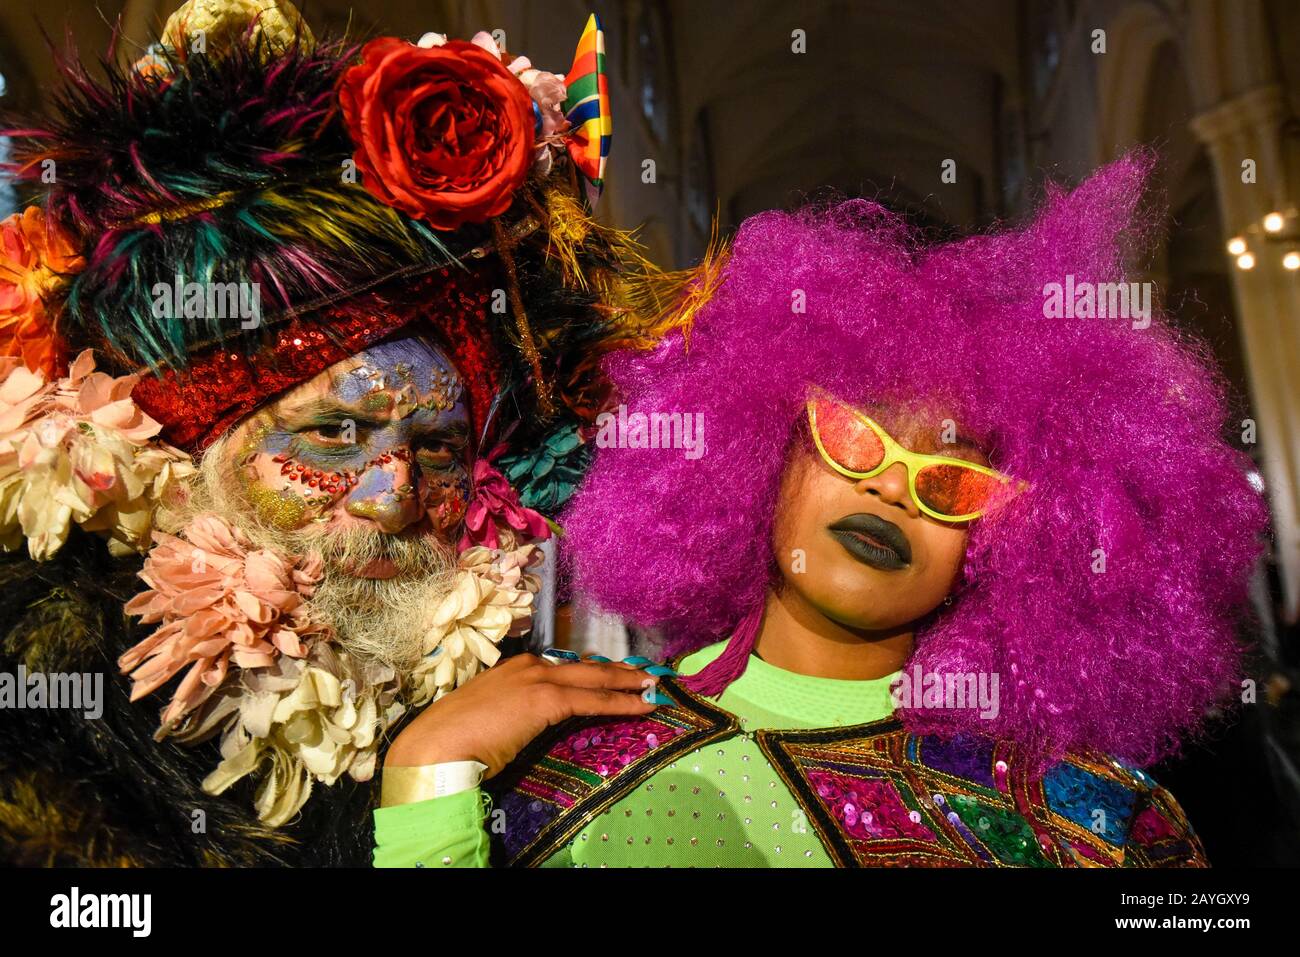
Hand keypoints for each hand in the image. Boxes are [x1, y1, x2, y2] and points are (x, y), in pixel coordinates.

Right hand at [384, 653, 665, 777]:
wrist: (435, 745)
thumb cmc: (454, 739)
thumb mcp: (488, 715)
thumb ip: (512, 711)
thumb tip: (528, 720)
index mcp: (514, 667)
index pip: (565, 666)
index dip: (593, 671)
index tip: (615, 672)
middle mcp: (529, 665)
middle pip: (586, 666)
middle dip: (620, 670)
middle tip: (648, 673)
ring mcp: (538, 679)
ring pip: (595, 678)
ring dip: (629, 682)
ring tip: (655, 686)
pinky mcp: (546, 699)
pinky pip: (593, 699)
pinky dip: (622, 702)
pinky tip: (643, 706)